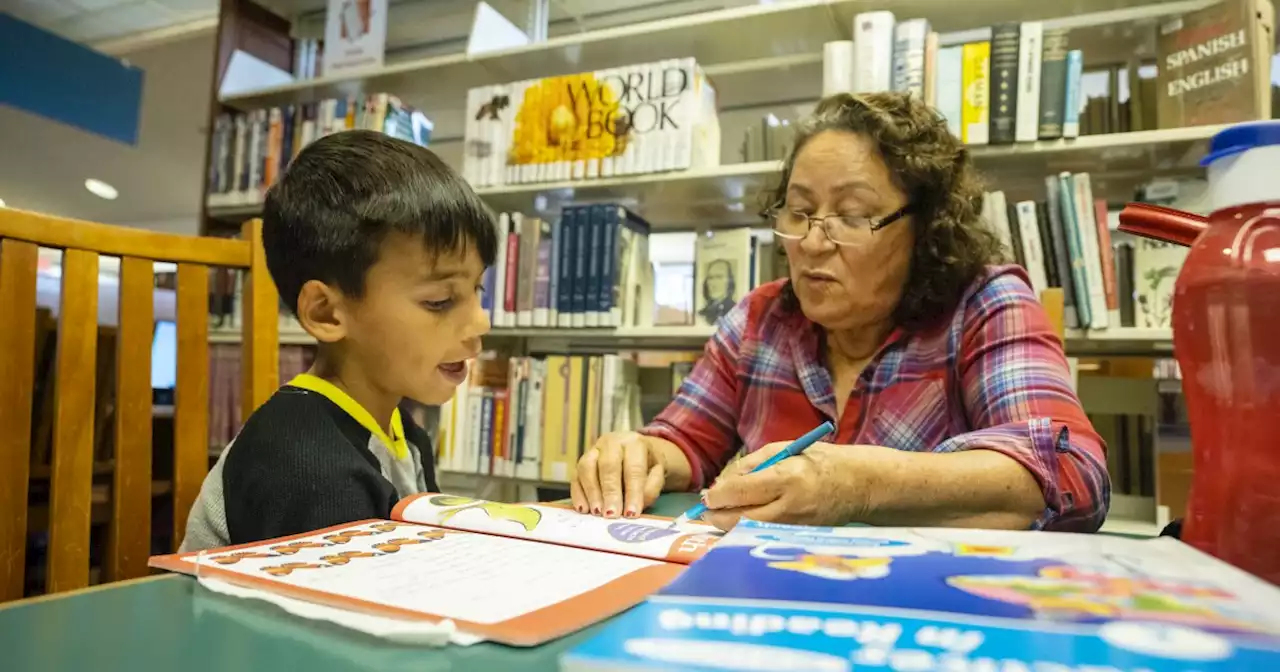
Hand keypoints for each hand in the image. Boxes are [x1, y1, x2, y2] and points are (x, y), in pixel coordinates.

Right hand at [570, 432, 664, 518]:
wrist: (635, 451)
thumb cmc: (647, 465)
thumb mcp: (658, 473)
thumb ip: (651, 487)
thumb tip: (633, 505)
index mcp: (634, 443)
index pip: (634, 468)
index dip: (633, 492)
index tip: (631, 514)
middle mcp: (611, 442)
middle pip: (608, 466)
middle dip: (610, 493)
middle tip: (611, 515)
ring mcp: (593, 450)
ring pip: (587, 468)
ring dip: (592, 492)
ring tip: (597, 513)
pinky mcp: (580, 462)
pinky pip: (575, 476)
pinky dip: (578, 494)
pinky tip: (583, 509)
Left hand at [700, 441, 901, 531]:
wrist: (860, 484)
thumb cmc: (820, 460)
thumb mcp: (786, 449)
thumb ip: (753, 464)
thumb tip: (725, 482)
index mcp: (787, 478)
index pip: (742, 491)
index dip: (718, 496)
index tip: (708, 496)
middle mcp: (790, 506)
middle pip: (741, 518)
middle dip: (718, 516)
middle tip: (706, 511)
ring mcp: (796, 526)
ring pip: (751, 531)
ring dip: (730, 525)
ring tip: (719, 515)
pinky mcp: (800, 537)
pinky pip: (765, 536)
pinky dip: (748, 530)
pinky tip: (741, 521)